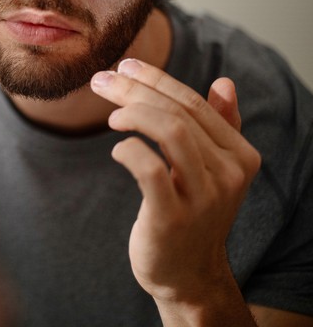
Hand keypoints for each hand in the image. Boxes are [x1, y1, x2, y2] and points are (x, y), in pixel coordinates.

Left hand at [90, 59, 260, 306]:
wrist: (186, 274)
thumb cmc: (194, 213)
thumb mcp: (213, 170)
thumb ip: (220, 127)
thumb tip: (224, 82)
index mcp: (240, 155)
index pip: (195, 103)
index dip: (156, 79)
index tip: (123, 66)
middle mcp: (228, 174)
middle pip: (178, 113)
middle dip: (134, 90)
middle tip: (100, 80)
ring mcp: (203, 197)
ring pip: (170, 132)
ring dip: (133, 113)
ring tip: (109, 116)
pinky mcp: (172, 218)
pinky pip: (149, 169)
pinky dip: (129, 150)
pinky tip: (116, 149)